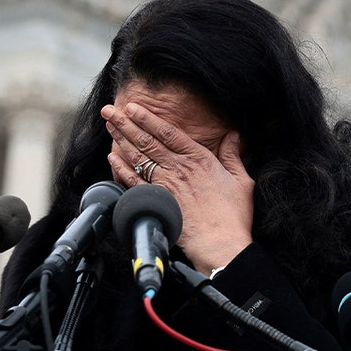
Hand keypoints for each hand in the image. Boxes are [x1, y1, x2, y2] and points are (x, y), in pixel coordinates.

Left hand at [101, 102, 254, 273]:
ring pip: (137, 156)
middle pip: (146, 140)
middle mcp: (178, 168)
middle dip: (126, 123)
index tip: (133, 107)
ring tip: (108, 126)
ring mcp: (164, 184)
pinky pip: (133, 182)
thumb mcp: (241, 180)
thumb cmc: (233, 215)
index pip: (168, 132)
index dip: (148, 117)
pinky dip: (120, 168)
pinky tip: (111, 157)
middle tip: (109, 111)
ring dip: (121, 140)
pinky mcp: (156, 202)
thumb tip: (233, 135)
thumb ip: (232, 155)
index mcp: (198, 158)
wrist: (220, 244)